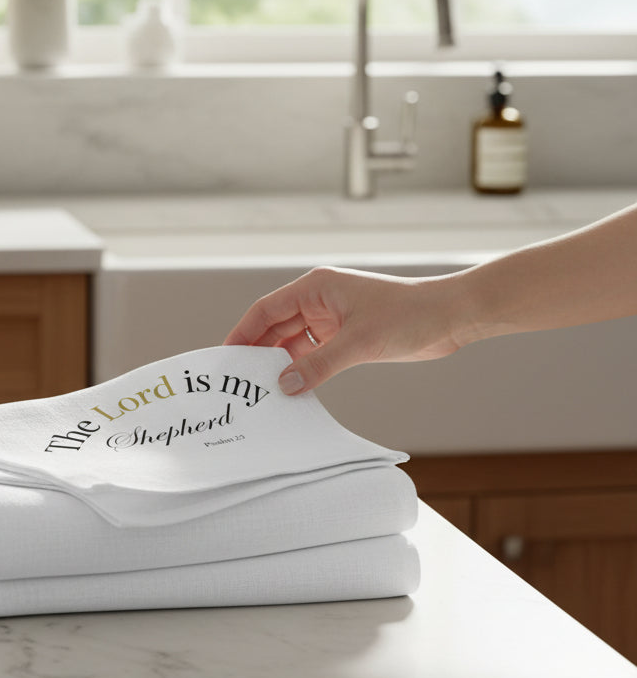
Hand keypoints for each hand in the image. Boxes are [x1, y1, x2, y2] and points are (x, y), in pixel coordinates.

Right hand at [223, 266, 463, 393]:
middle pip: (276, 327)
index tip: (226, 357)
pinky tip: (294, 388)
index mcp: (316, 287)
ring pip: (294, 342)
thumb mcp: (359, 343)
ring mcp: (332, 318)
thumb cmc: (409, 314)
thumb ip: (318, 365)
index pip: (266, 310)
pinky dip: (303, 370)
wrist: (451, 317)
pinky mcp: (346, 336)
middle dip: (258, 352)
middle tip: (239, 381)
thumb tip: (284, 385)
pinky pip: (314, 354)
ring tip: (263, 390)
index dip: (243, 332)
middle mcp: (319, 300)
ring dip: (281, 364)